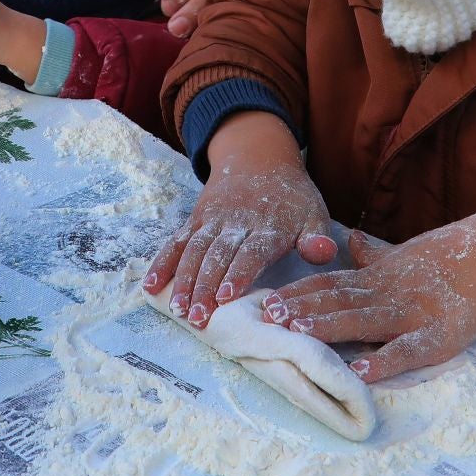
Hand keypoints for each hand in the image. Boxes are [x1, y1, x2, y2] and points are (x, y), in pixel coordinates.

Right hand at [143, 112, 334, 328]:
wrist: (259, 157)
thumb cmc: (291, 197)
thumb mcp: (313, 212)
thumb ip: (317, 237)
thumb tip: (323, 252)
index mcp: (268, 225)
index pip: (251, 252)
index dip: (238, 274)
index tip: (226, 296)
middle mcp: (236, 222)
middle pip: (217, 256)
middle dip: (205, 287)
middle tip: (198, 318)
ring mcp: (212, 221)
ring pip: (194, 251)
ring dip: (183, 280)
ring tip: (177, 309)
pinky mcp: (196, 220)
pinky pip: (177, 241)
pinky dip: (163, 263)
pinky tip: (151, 286)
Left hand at [265, 215, 475, 382]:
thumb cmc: (455, 256)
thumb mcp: (406, 253)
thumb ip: (376, 254)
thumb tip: (352, 241)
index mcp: (379, 277)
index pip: (330, 283)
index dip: (299, 292)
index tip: (267, 300)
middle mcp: (388, 293)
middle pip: (337, 300)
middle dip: (302, 309)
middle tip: (268, 317)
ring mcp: (411, 313)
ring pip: (362, 320)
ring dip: (329, 327)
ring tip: (298, 334)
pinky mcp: (438, 335)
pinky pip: (407, 350)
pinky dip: (384, 360)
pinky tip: (361, 371)